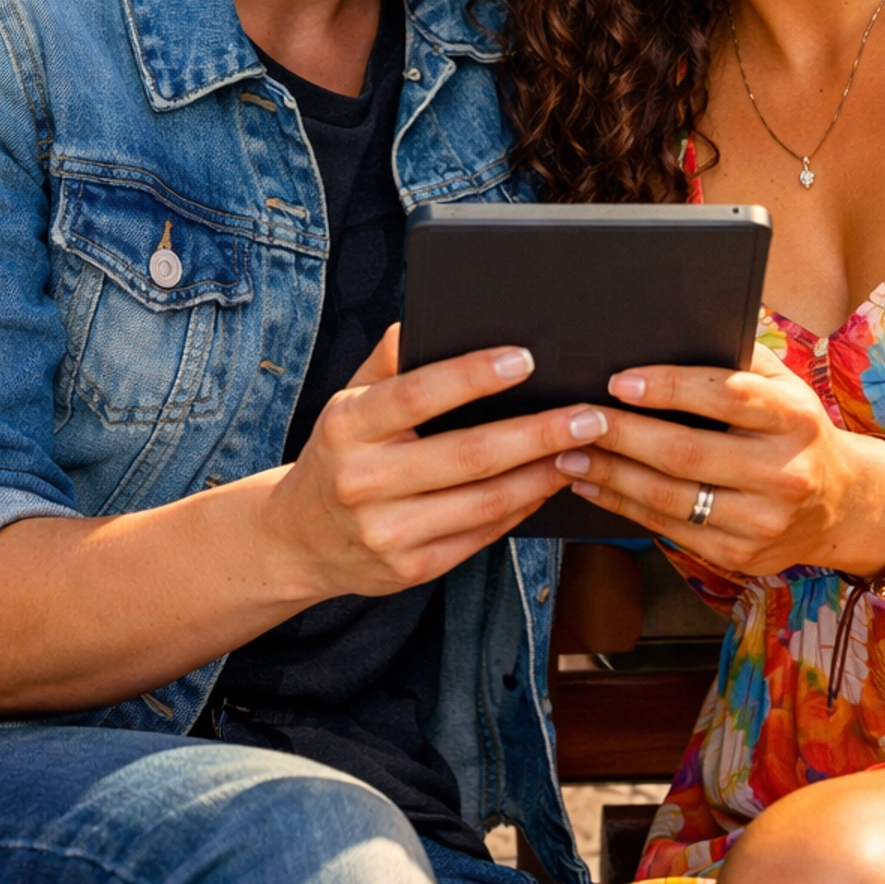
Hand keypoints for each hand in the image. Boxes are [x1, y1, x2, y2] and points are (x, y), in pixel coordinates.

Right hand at [264, 324, 608, 598]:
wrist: (295, 541)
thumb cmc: (338, 454)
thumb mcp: (347, 402)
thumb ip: (388, 361)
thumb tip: (429, 315)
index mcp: (347, 426)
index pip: (416, 395)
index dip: (472, 375)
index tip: (526, 358)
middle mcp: (363, 481)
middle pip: (469, 455)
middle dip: (538, 433)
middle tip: (589, 415)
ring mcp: (387, 532)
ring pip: (486, 500)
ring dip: (544, 474)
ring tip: (582, 449)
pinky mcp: (411, 569)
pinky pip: (482, 534)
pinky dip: (523, 507)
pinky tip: (549, 483)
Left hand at [552, 345, 884, 578]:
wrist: (844, 505)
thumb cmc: (795, 428)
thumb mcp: (786, 384)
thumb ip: (739, 357)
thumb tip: (673, 326)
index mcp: (793, 417)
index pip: (726, 396)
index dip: (669, 387)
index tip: (619, 380)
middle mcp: (783, 472)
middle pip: (686, 453)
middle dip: (623, 435)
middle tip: (577, 419)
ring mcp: (763, 521)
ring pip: (671, 498)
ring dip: (611, 476)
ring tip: (569, 455)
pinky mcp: (741, 555)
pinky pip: (670, 530)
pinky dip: (624, 506)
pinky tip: (593, 486)